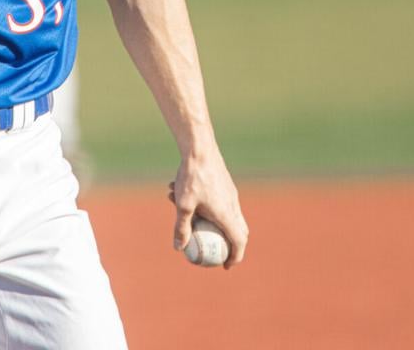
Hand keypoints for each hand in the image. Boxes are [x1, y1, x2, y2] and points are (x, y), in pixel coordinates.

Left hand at [168, 149, 247, 269]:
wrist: (199, 148)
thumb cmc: (192, 177)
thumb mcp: (183, 205)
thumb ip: (181, 227)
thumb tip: (179, 248)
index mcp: (227, 214)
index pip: (239, 241)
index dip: (235, 256)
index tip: (226, 265)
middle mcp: (233, 205)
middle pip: (238, 230)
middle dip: (230, 243)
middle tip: (218, 251)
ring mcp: (230, 193)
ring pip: (225, 214)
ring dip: (208, 220)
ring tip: (187, 220)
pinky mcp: (224, 183)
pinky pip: (217, 200)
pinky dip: (204, 205)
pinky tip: (175, 193)